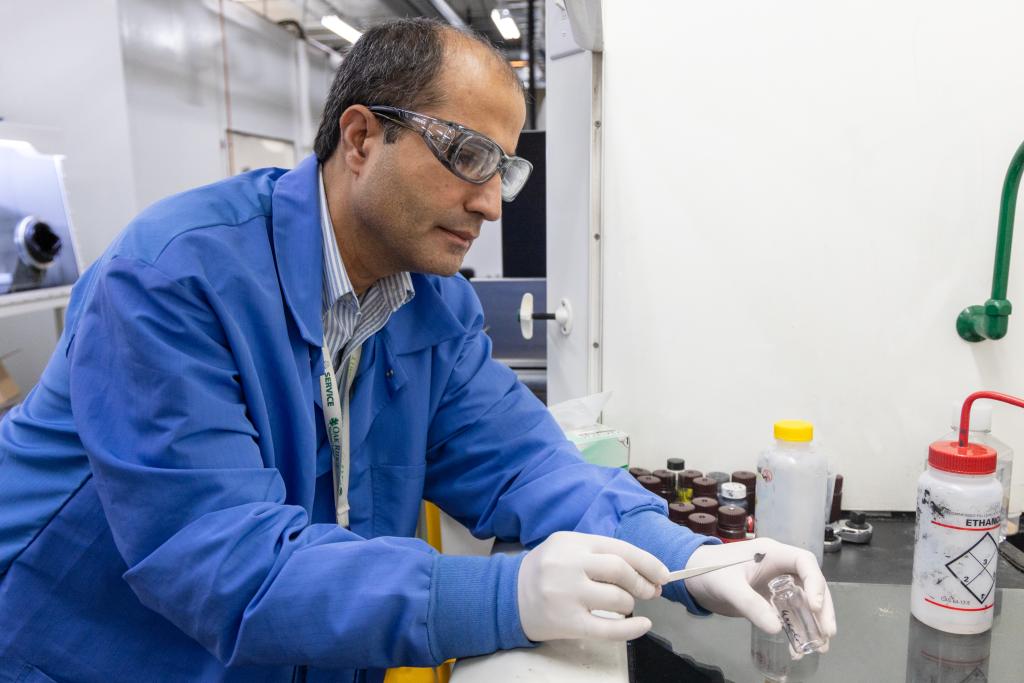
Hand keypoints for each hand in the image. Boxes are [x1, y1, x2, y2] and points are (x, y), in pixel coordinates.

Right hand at [517, 531, 669, 641]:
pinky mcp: (567, 622)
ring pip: (617, 598)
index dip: (647, 562)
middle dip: (642, 582)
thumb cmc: (545, 570)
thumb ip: (599, 553)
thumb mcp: (566, 548)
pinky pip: (609, 628)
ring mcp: (567, 595)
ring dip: (630, 602)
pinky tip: (643, 626)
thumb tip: (645, 570)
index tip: (663, 574)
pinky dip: (632, 629)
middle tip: (650, 591)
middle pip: (620, 570)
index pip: (619, 548)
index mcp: (572, 543)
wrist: (508, 596)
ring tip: (626, 604)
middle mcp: (569, 565)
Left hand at [681, 538, 836, 647]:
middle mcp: (778, 567)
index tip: (816, 605)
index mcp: (772, 553)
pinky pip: (787, 613)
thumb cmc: (708, 571)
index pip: (804, 562)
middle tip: (828, 633)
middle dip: (822, 608)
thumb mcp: (729, 587)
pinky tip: (798, 647)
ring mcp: (774, 584)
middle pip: (810, 584)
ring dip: (812, 622)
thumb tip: (776, 628)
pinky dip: (794, 628)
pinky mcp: (767, 599)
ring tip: (820, 646)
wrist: (689, 577)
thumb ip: (751, 605)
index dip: (815, 582)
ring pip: (802, 601)